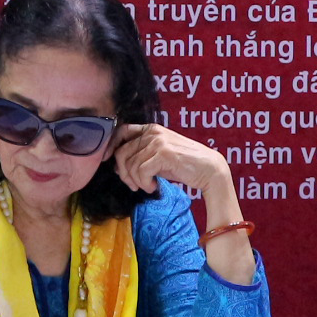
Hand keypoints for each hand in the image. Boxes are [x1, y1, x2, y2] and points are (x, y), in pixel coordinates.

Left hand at [110, 124, 233, 199]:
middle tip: (134, 185)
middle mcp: (153, 132)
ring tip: (148, 186)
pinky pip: (141, 172)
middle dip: (124, 173)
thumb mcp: (158, 157)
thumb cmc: (183, 165)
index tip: (107, 161)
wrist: (208, 170)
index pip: (121, 132)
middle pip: (122, 152)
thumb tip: (117, 165)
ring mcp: (158, 141)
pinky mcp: (163, 154)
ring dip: (136, 181)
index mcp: (151, 129)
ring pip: (131, 165)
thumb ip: (140, 155)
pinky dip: (145, 184)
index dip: (110, 146)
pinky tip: (154, 187)